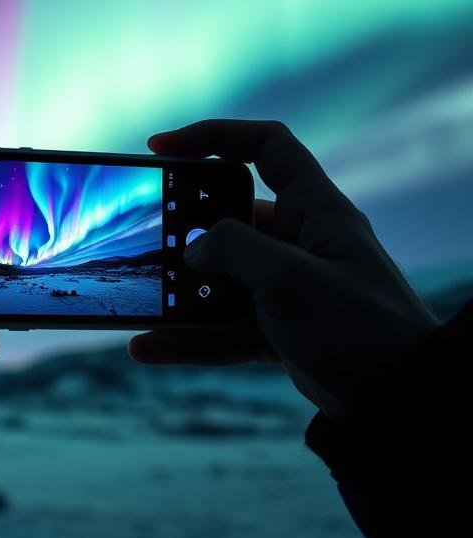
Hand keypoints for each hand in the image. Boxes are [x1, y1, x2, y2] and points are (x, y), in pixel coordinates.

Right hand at [130, 120, 438, 421]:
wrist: (397, 401)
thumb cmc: (359, 329)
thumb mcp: (290, 279)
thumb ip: (233, 249)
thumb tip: (191, 249)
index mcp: (315, 211)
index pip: (266, 147)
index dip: (214, 136)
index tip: (161, 147)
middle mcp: (298, 242)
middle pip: (227, 216)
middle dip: (182, 227)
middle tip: (143, 238)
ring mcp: (285, 288)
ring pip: (218, 278)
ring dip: (178, 291)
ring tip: (141, 301)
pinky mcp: (276, 330)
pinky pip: (220, 326)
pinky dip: (187, 336)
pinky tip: (148, 347)